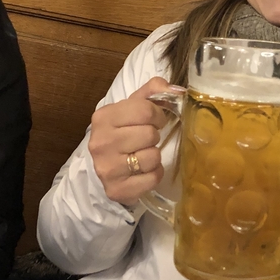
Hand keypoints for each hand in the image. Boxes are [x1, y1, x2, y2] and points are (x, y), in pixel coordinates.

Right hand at [88, 77, 170, 205]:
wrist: (106, 167)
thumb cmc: (123, 133)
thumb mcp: (133, 107)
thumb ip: (153, 91)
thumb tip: (178, 89)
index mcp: (103, 117)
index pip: (145, 110)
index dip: (158, 116)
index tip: (155, 121)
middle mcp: (101, 142)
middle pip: (150, 134)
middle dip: (154, 137)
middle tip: (145, 140)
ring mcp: (106, 168)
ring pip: (152, 157)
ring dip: (154, 157)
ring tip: (143, 155)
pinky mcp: (116, 189)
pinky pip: (152, 178)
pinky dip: (154, 174)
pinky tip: (143, 171)